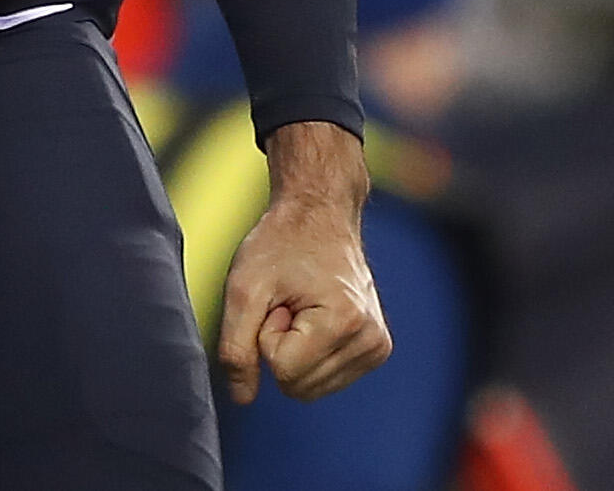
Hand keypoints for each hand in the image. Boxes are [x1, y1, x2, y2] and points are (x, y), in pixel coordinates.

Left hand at [215, 120, 392, 404]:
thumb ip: (236, 348)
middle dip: (280, 347)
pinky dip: (310, 354)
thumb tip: (242, 399)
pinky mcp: (376, 350)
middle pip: (298, 387)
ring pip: (311, 389)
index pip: (283, 370)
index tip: (277, 300)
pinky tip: (315, 315)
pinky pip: (325, 380)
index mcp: (345, 322)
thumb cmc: (280, 244)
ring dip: (294, 351)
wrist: (319, 213)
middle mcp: (371, 340)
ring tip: (300, 307)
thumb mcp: (244, 288)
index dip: (266, 336)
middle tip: (287, 303)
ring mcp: (378, 347)